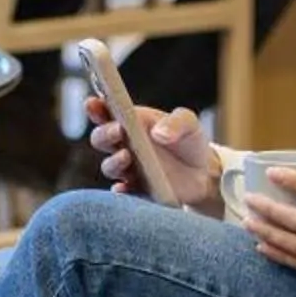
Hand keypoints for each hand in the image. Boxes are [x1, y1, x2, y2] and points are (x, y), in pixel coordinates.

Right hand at [86, 96, 223, 214]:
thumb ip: (176, 122)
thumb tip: (158, 133)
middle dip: (105, 134)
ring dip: (114, 162)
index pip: (105, 112)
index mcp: (130, 122)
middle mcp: (123, 144)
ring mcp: (128, 168)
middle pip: (100, 139)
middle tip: (119, 130)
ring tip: (127, 156)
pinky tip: (124, 188)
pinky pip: (123, 193)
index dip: (95, 108)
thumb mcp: (189, 123)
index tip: (92, 103)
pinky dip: (121, 191)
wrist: (203, 173)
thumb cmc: (189, 141)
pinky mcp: (136, 190)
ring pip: (109, 166)